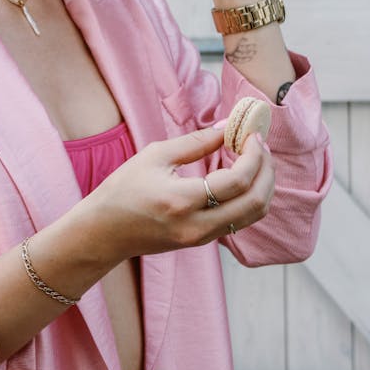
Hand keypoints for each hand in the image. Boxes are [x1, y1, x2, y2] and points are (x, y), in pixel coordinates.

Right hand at [84, 124, 274, 263]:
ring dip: (263, 184)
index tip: (252, 133)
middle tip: (260, 144)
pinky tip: (243, 175)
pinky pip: (241, 220)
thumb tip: (227, 127)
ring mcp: (203, 238)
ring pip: (254, 215)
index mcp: (182, 200)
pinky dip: (250, 197)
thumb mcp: (155, 156)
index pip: (237, 180)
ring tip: (256, 157)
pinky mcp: (204, 241)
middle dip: (266, 169)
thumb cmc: (123, 190)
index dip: (253, 154)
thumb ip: (195, 142)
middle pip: (255, 201)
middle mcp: (197, 225)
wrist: (103, 232)